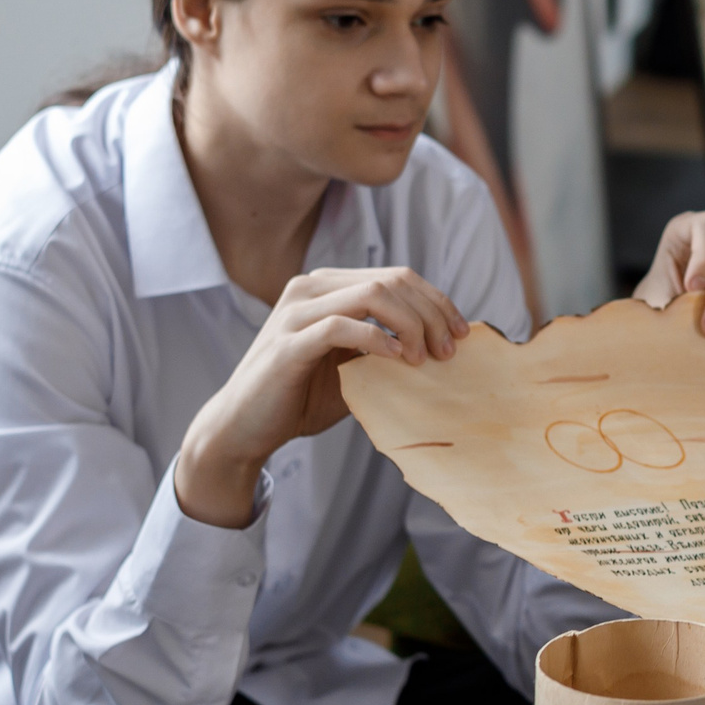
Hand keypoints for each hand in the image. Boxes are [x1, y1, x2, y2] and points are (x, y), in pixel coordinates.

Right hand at [177, 266, 468, 527]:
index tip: (462, 333)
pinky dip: (378, 340)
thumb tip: (440, 347)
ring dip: (410, 325)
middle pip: (391, 280)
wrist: (243, 428)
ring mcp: (296, 312)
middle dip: (431, 313)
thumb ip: (385, 349)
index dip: (436, 300)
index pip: (396, 276)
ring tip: (426, 357)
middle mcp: (310, 289)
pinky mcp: (288, 342)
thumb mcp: (352, 368)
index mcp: (327, 288)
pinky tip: (398, 361)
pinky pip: (343, 326)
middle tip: (449, 350)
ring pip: (372, 295)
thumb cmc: (299, 398)